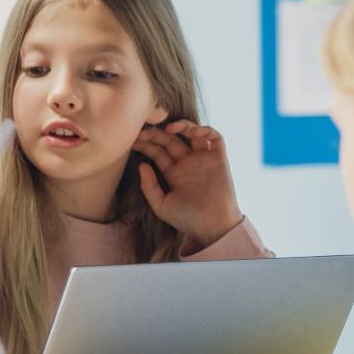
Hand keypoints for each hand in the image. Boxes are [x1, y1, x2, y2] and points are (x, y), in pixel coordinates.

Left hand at [131, 121, 244, 248]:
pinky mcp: (219, 159)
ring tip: (169, 128)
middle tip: (143, 131)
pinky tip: (193, 132)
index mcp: (173, 173)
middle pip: (171, 140)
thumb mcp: (161, 205)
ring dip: (181, 126)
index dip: (146, 144)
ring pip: (192, 134)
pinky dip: (206, 130)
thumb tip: (142, 164)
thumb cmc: (187, 219)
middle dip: (157, 134)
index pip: (158, 152)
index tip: (133, 141)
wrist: (212, 228)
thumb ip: (149, 186)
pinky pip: (215, 138)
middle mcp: (187, 163)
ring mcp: (203, 160)